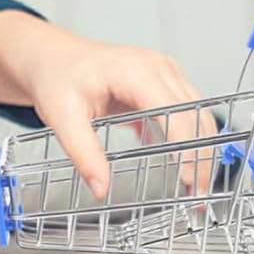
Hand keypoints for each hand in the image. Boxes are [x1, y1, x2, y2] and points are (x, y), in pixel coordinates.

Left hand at [0, 11, 221, 202]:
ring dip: (202, 151)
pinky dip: (192, 140)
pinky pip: (190, 113)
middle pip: (194, 115)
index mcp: (132, 70)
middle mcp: (155, 66)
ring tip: (194, 188)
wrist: (51, 57)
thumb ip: (83, 154)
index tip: (187, 180)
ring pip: (199, 114)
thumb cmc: (57, 76)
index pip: (173, 111)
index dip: (185, 146)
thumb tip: (101, 189)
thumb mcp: (61, 117)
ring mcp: (164, 72)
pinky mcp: (164, 83)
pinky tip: (182, 167)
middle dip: (200, 157)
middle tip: (196, 196)